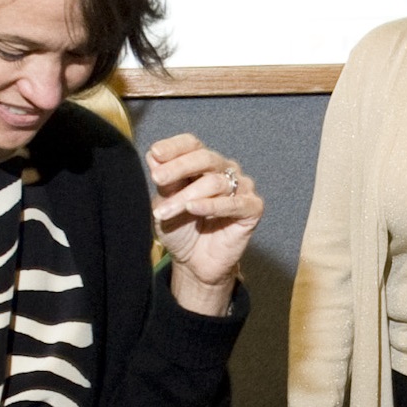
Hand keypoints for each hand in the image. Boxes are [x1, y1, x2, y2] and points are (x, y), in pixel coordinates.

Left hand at [149, 132, 261, 306]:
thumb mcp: (165, 203)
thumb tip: (154, 155)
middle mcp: (225, 170)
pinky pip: (234, 203)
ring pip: (214, 182)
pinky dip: (211, 205)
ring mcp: (241, 188)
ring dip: (186, 197)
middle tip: (157, 179)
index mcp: (203, 164)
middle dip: (178, 168)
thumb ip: (163, 180)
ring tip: (165, 213)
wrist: (194, 263)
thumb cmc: (182, 230)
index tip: (155, 154)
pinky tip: (193, 209)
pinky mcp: (253, 208)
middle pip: (204, 158)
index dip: (174, 147)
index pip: (192, 144)